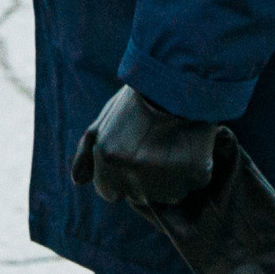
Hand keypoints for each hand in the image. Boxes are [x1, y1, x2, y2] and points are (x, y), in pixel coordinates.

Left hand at [72, 86, 215, 205]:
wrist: (180, 78)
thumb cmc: (138, 100)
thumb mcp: (103, 121)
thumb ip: (86, 154)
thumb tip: (78, 182)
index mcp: (109, 160)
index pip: (109, 193)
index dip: (120, 177)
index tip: (133, 158)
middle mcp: (134, 176)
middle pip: (139, 195)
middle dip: (145, 178)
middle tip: (156, 148)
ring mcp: (166, 180)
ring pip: (168, 194)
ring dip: (171, 178)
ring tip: (174, 146)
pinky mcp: (196, 175)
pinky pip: (194, 182)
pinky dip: (194, 170)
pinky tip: (192, 147)